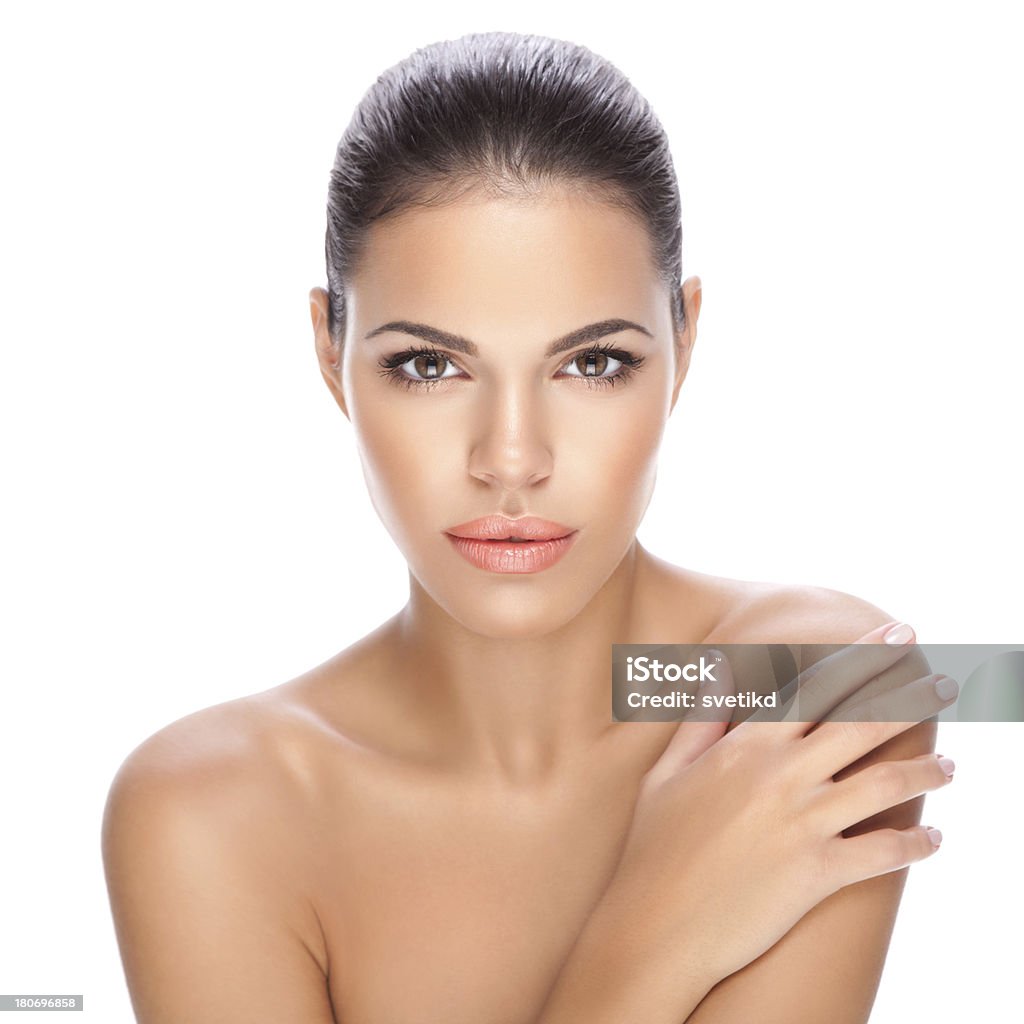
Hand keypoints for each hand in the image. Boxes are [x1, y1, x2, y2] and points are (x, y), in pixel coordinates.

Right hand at [606, 621, 957, 988]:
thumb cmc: (655, 844)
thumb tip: (718, 666)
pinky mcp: (817, 873)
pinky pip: (883, 853)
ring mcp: (802, 823)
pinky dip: (916, 844)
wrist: (655, 924)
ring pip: (884, 783)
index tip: (897, 635)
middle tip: (943, 683)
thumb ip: (700, 716)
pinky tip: (934, 837)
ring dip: (926, 772)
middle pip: (862, 723)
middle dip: (909, 696)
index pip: (817, 687)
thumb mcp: (667, 771)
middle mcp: (781, 776)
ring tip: (951, 766)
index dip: (864, 656)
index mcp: (747, 746)